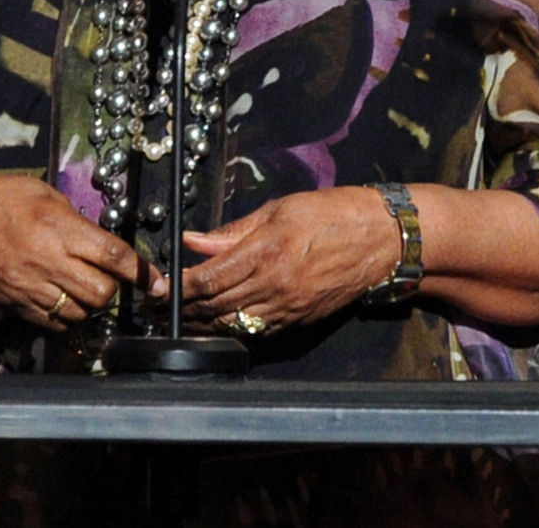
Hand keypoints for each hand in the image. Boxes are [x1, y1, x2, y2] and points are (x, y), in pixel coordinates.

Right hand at [0, 172, 164, 330]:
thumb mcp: (45, 194)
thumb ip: (76, 222)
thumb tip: (104, 242)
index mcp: (57, 227)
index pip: (112, 255)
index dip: (141, 271)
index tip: (158, 281)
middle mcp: (46, 261)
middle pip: (102, 293)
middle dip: (115, 288)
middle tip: (113, 276)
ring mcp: (30, 287)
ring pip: (81, 313)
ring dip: (92, 303)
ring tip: (86, 285)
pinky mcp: (16, 305)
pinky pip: (56, 323)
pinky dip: (68, 316)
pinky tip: (65, 298)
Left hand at [176, 187, 397, 334]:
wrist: (380, 239)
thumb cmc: (331, 214)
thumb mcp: (279, 209)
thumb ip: (234, 230)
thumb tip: (195, 239)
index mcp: (267, 252)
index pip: (211, 278)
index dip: (180, 287)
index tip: (159, 288)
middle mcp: (276, 285)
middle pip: (217, 306)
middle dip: (184, 310)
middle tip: (159, 310)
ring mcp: (289, 306)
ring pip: (234, 323)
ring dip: (203, 324)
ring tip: (178, 321)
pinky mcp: (301, 319)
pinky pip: (259, 330)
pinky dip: (233, 329)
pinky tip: (215, 326)